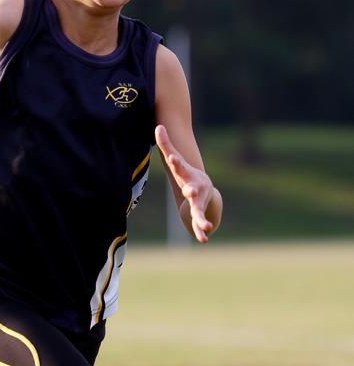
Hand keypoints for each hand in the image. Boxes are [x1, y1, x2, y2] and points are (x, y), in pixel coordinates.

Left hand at [155, 124, 214, 242]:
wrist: (204, 189)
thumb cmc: (185, 173)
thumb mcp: (175, 160)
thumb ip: (166, 144)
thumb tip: (157, 126)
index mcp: (186, 174)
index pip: (179, 166)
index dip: (175, 161)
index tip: (172, 158)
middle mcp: (194, 187)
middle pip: (193, 190)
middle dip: (192, 192)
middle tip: (191, 193)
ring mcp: (198, 201)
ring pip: (199, 210)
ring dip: (202, 218)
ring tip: (207, 227)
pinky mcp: (198, 213)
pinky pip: (199, 223)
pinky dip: (200, 231)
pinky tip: (204, 239)